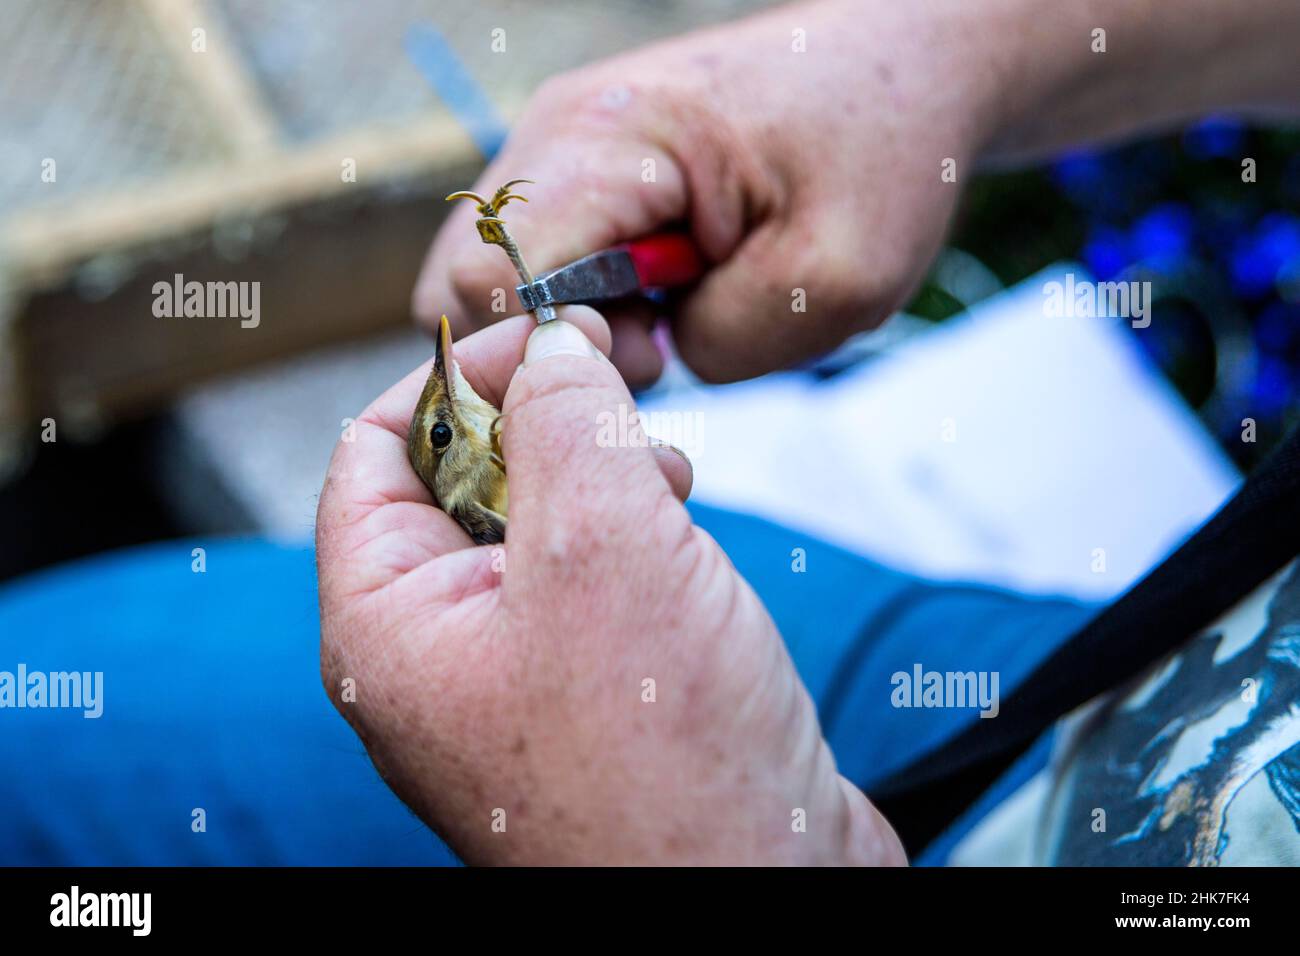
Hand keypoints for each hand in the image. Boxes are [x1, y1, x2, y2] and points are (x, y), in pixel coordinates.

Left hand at [316, 306, 903, 864]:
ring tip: (667, 477)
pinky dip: (631, 537)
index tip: (537, 333)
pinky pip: (589, 585)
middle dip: (537, 424)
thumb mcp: (604, 544)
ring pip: (534, 531)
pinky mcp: (591, 698)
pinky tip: (684, 537)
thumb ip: (566, 419)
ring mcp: (515, 683)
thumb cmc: (669, 769)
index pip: (372, 452)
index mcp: (389, 629)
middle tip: (612, 398)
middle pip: (455, 484)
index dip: (449, 375)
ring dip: (594, 477)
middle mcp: (438, 660)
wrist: (763, 899)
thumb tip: (550, 343)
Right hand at [414, 0, 1004, 384]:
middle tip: (659, 340)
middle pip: (465, 282)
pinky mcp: (581, 177)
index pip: (491, 277)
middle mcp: (558, 135)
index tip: (651, 348)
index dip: (549, 349)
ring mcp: (561, 152)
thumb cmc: (877, 155)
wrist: (898, 73)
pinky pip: (541, 266)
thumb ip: (724, 343)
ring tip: (674, 310)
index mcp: (608, 140)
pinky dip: (593, 304)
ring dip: (576, 326)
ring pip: (497, 281)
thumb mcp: (836, 276)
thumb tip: (654, 355)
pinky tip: (671, 291)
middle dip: (548, 346)